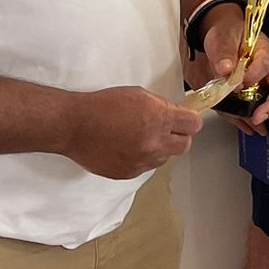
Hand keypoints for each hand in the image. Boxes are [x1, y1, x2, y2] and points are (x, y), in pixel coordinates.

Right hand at [61, 86, 201, 178]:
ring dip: (159, 149)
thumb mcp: (139, 95)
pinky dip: (142, 158)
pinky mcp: (128, 173)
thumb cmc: (104, 105)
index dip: (189, 121)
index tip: (184, 120)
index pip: (193, 125)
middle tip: (166, 129)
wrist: (75, 126)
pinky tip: (127, 147)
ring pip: (164, 158)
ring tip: (141, 137)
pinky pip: (145, 167)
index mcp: (159, 119)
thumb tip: (177, 114)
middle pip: (184, 146)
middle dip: (179, 136)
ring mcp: (141, 161)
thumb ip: (163, 106)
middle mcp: (154, 143)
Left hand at [195, 11, 268, 130]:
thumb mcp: (223, 38)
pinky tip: (247, 128)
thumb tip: (225, 70)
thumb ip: (224, 53)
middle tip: (257, 116)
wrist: (221, 36)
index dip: (253, 76)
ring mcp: (259, 82)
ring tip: (256, 126)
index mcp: (263, 52)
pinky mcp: (248, 92)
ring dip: (262, 113)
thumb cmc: (227, 33)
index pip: (265, 65)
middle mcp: (266, 70)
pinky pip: (253, 106)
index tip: (238, 84)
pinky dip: (249, 118)